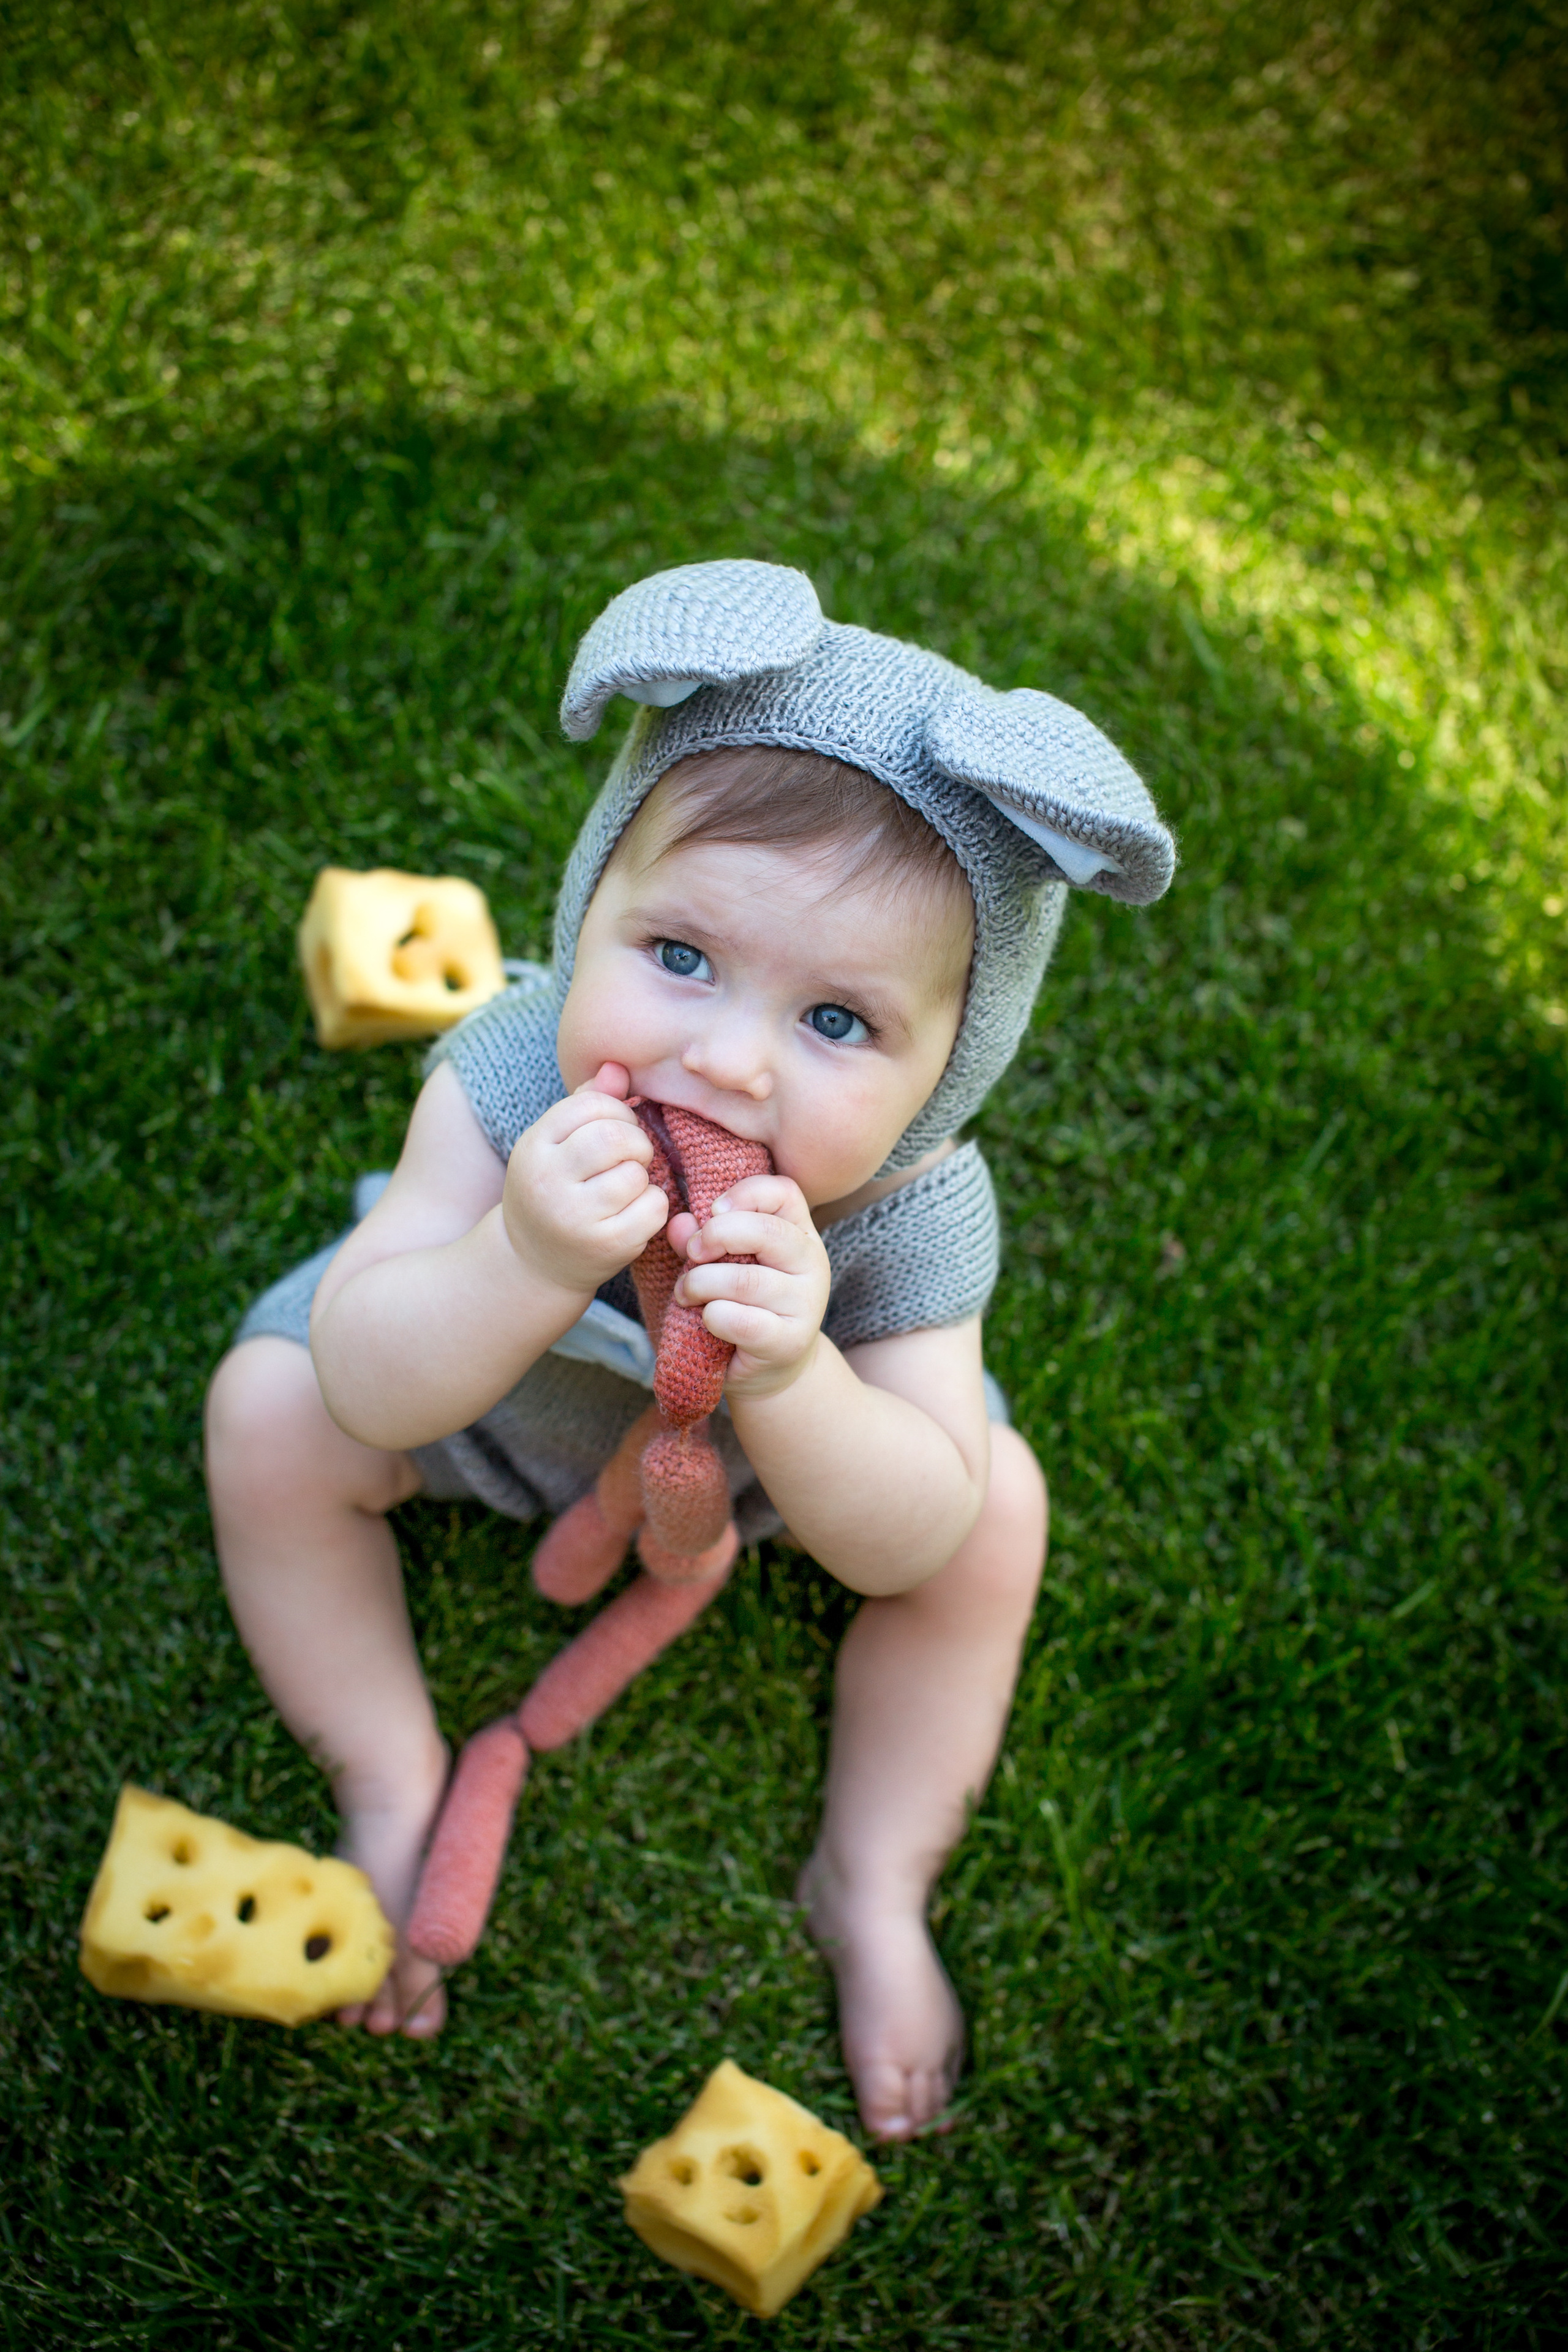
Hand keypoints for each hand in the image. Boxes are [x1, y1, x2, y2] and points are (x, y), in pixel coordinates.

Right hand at [502, 1061, 668, 1296]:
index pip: (588, 1105)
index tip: (618, 1128)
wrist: (533, 1263)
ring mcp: (574, 1217)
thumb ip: (586, 1103)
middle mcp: (547, 1181)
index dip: (617, 1110)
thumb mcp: (556, 1146)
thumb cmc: (554, 1191)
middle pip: (612, 1137)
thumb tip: (618, 1066)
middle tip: (634, 1156)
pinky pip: (653, 1207)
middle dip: (635, 1141)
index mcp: (533, 1147)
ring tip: (628, 1186)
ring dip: (643, 1176)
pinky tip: (634, 1212)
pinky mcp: (604, 1246)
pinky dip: (654, 1205)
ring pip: (634, 1174)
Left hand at [670, 1174, 830, 1398]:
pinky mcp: (790, 1341)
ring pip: (746, 1280)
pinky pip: (743, 1321)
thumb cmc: (742, 1306)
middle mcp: (812, 1263)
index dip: (744, 1194)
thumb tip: (679, 1223)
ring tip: (686, 1292)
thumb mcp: (722, 1266)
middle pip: (767, 1231)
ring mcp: (806, 1304)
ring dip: (701, 1283)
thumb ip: (700, 1241)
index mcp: (799, 1234)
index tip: (713, 1212)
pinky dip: (714, 1317)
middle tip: (692, 1253)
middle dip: (716, 1236)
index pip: (783, 1192)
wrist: (769, 1368)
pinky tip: (707, 1319)